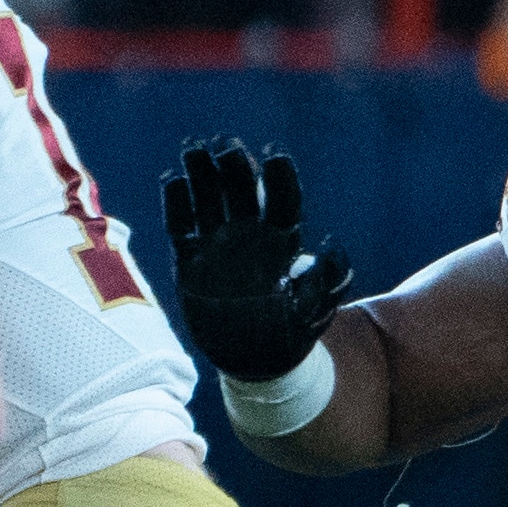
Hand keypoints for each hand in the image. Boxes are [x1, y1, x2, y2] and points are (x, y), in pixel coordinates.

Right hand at [163, 143, 354, 382]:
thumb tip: (333, 245)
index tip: (274, 154)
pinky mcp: (189, 261)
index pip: (283, 200)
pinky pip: (179, 226)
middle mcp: (250, 237)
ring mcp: (218, 246)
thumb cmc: (292, 334)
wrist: (256, 362)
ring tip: (193, 148)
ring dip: (202, 174)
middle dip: (235, 166)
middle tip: (226, 144)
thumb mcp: (315, 310)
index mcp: (283, 242)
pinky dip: (176, 203)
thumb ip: (326, 280)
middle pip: (242, 191)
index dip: (279, 176)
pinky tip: (173, 180)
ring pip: (209, 200)